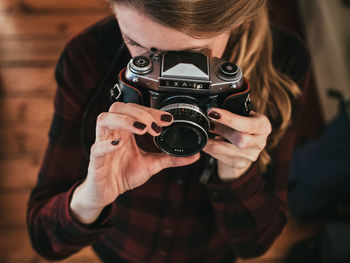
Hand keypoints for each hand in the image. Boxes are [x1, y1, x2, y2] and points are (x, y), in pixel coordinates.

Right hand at [70, 102, 198, 223]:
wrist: (108, 192)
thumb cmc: (124, 174)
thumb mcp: (151, 165)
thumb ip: (170, 158)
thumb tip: (194, 156)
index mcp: (126, 131)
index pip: (135, 110)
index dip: (151, 110)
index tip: (168, 119)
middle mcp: (113, 133)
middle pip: (118, 108)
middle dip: (140, 113)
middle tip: (156, 126)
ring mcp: (102, 144)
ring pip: (104, 119)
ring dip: (125, 120)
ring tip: (143, 129)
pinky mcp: (95, 160)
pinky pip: (97, 148)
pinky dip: (107, 144)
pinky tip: (120, 144)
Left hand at [203, 108, 270, 180]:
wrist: (246, 145)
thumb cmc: (242, 126)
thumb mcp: (242, 115)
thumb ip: (232, 112)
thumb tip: (212, 112)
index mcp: (263, 126)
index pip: (246, 124)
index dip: (228, 118)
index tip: (213, 112)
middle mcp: (259, 142)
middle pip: (240, 140)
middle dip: (220, 129)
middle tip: (208, 123)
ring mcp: (250, 155)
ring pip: (224, 149)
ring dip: (211, 139)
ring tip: (204, 132)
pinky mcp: (239, 163)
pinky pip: (219, 155)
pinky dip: (209, 147)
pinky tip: (207, 142)